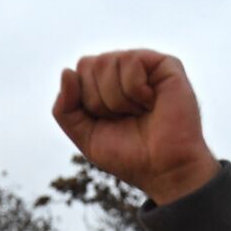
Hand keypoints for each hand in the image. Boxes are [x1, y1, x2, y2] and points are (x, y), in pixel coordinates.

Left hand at [53, 49, 219, 204]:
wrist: (164, 170)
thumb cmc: (129, 156)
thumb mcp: (85, 136)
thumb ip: (65, 109)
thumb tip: (67, 71)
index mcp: (105, 83)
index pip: (79, 70)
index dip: (87, 101)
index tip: (109, 122)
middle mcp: (124, 70)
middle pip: (88, 64)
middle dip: (100, 100)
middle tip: (126, 118)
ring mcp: (145, 65)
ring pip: (108, 61)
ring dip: (119, 99)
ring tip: (140, 112)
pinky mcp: (165, 64)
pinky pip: (131, 61)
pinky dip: (136, 90)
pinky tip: (152, 103)